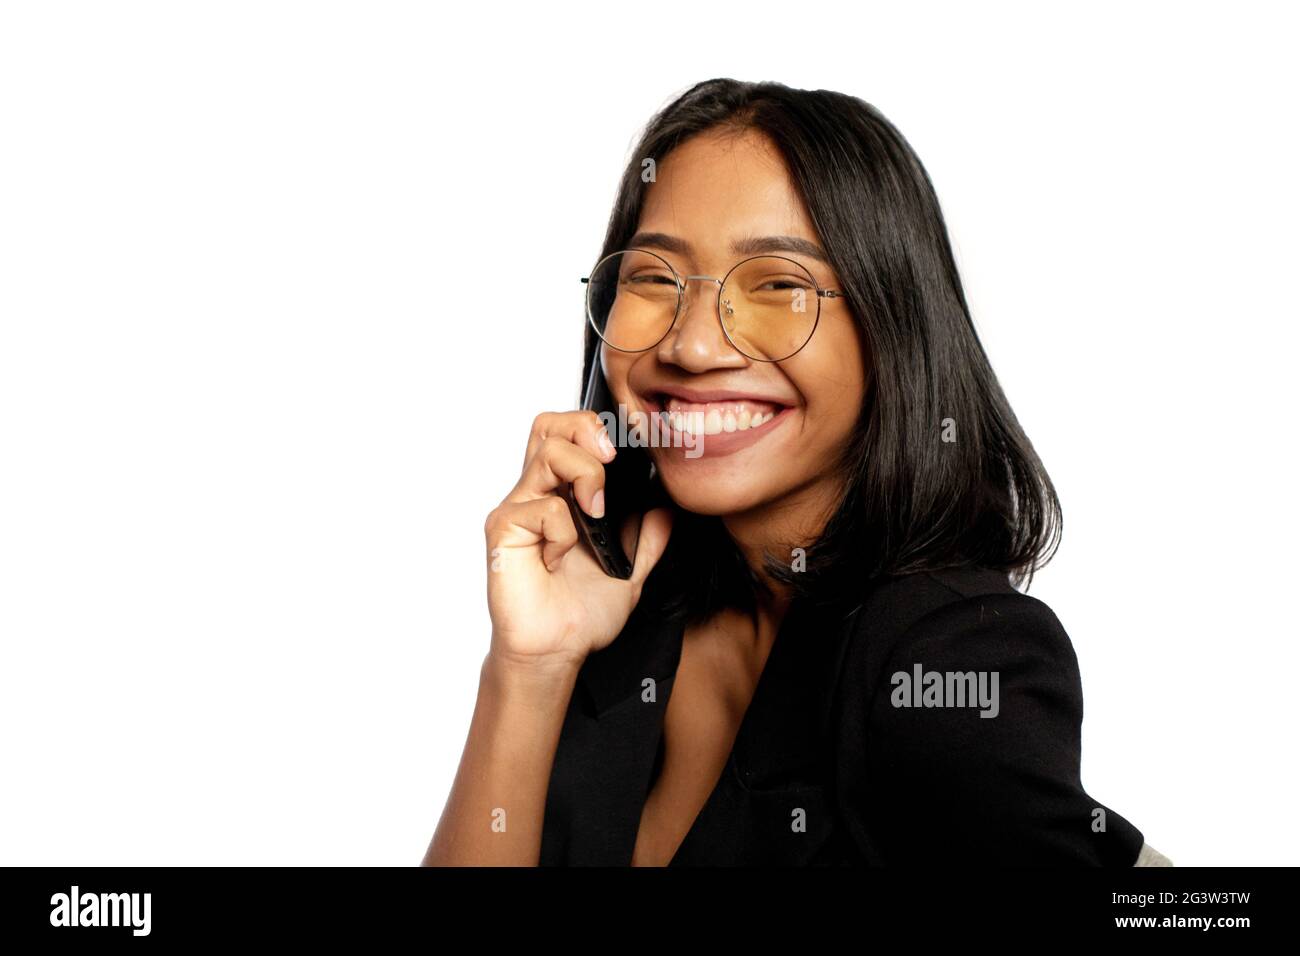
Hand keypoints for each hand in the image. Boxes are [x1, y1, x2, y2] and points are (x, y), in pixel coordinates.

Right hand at [483, 410, 673, 668]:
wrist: (555, 651)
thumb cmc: (578, 614)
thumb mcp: (631, 572)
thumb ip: (649, 540)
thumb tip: (667, 509)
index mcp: (561, 496)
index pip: (565, 433)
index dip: (592, 427)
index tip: (624, 451)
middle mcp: (536, 494)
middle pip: (548, 425)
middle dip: (584, 429)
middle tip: (610, 458)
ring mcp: (518, 509)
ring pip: (548, 452)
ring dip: (585, 475)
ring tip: (595, 512)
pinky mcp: (504, 529)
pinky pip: (542, 507)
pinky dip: (563, 531)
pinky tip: (559, 560)